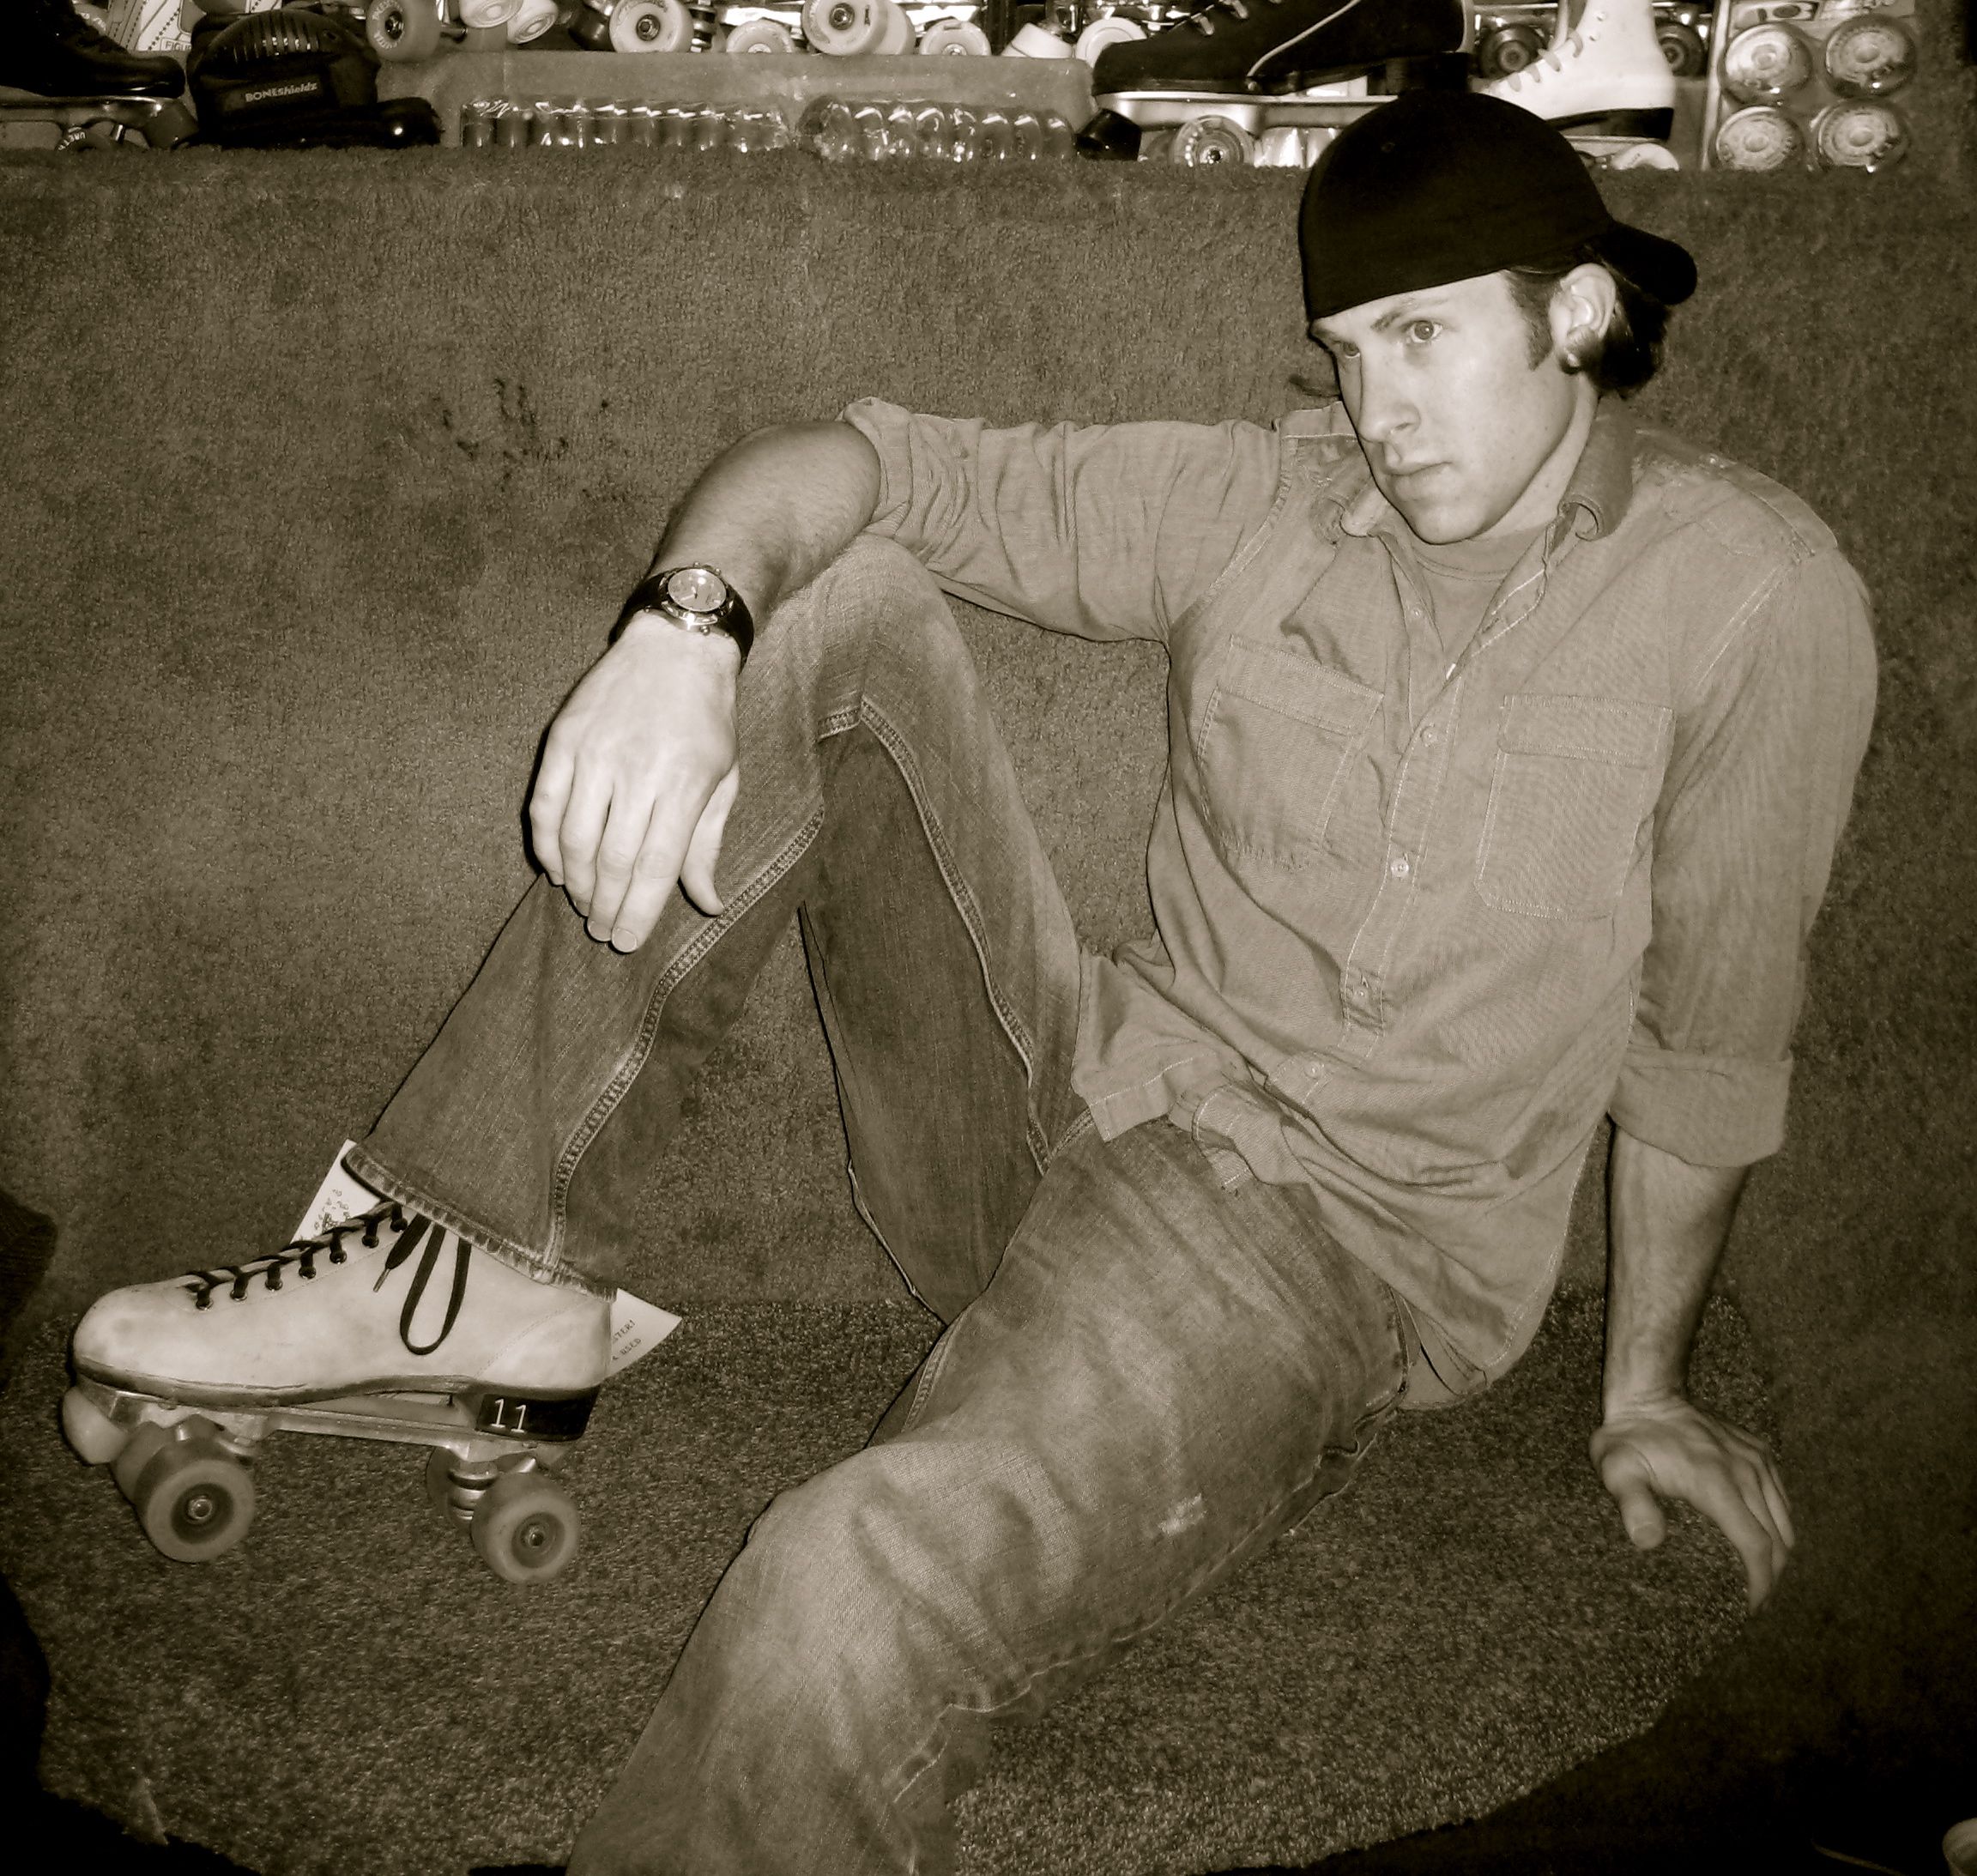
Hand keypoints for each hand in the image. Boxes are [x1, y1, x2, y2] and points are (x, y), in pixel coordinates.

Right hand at [527, 621, 741, 950]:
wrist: (676, 646)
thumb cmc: (708, 720)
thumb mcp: (724, 780)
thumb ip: (708, 844)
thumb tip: (708, 904)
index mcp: (684, 784)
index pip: (654, 866)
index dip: (638, 912)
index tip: (627, 942)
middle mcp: (637, 769)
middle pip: (611, 860)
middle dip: (605, 906)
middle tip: (603, 932)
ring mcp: (595, 752)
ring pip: (574, 838)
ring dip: (576, 882)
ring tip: (585, 905)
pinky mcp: (563, 738)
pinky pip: (544, 805)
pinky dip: (547, 845)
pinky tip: (557, 869)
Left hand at [1590, 1395, 1794, 1610]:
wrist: (1647, 1393)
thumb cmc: (1628, 1437)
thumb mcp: (1617, 1470)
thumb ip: (1632, 1504)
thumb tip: (1647, 1541)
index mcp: (1717, 1482)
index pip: (1757, 1546)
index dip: (1759, 1584)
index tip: (1749, 1609)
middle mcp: (1746, 1472)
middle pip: (1779, 1540)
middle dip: (1771, 1577)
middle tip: (1754, 1602)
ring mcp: (1757, 1459)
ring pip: (1785, 1520)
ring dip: (1779, 1553)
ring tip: (1760, 1578)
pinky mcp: (1759, 1451)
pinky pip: (1781, 1498)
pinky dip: (1779, 1524)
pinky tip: (1763, 1540)